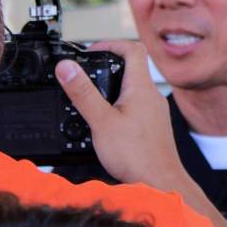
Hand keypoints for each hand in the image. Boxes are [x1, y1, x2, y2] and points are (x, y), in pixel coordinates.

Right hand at [55, 40, 185, 188]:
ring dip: (112, 88)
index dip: (111, 44)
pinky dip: (119, 107)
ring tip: (92, 99)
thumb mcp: (101, 121)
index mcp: (141, 87)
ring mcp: (154, 112)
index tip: (92, 51)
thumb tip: (66, 67)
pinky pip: (136, 107)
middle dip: (107, 67)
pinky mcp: (153, 127)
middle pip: (132, 68)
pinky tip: (106, 123)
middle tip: (86, 74)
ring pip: (133, 89)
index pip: (132, 49)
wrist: (160, 182)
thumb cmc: (137, 155)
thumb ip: (82, 93)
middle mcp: (152, 96)